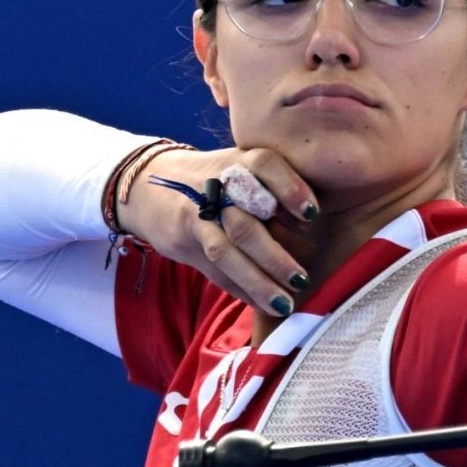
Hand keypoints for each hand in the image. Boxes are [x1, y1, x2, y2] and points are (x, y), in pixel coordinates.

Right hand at [118, 147, 318, 316]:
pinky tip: (263, 305)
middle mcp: (215, 187)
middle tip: (302, 280)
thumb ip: (275, 185)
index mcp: (239, 161)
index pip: (264, 165)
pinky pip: (214, 271)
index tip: (312, 214)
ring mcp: (196, 216)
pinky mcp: (184, 242)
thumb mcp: (245, 166)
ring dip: (256, 282)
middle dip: (273, 257)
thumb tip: (315, 220)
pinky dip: (240, 290)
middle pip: (243, 223)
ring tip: (285, 303)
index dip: (289, 188)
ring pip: (224, 253)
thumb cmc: (220, 176)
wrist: (151, 182)